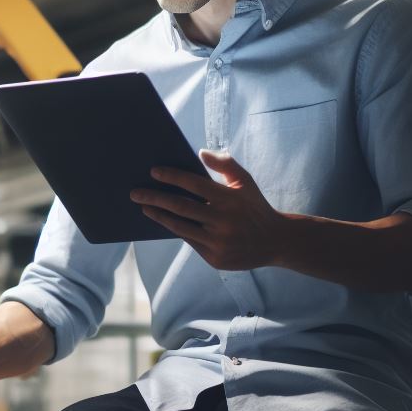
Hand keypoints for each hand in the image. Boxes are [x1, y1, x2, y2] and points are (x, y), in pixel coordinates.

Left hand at [129, 149, 285, 270]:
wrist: (276, 242)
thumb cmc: (255, 206)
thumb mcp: (246, 182)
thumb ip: (225, 164)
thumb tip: (200, 152)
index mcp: (230, 199)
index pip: (194, 184)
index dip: (172, 176)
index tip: (153, 171)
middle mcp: (223, 220)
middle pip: (181, 206)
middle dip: (154, 197)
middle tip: (135, 192)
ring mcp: (218, 241)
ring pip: (180, 226)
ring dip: (158, 215)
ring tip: (144, 206)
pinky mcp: (215, 258)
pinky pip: (188, 241)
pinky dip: (173, 229)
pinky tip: (161, 220)